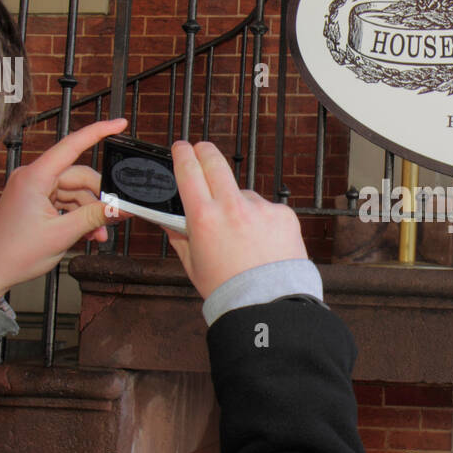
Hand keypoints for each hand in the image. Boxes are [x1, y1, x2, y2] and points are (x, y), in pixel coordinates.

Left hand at [0, 117, 130, 302]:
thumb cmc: (14, 254)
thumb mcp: (62, 235)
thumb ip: (95, 217)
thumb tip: (123, 208)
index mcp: (34, 177)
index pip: (72, 145)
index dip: (98, 132)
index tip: (120, 123)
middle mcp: (32, 178)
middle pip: (79, 177)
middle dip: (99, 199)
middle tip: (114, 219)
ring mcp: (33, 190)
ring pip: (75, 193)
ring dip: (90, 213)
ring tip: (98, 235)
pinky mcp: (35, 202)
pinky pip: (65, 202)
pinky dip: (78, 216)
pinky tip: (88, 234)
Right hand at [160, 140, 307, 299]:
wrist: (269, 304)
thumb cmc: (228, 289)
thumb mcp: (193, 265)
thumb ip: (180, 237)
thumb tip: (169, 221)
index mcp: (204, 218)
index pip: (189, 171)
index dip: (183, 154)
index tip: (181, 147)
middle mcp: (232, 207)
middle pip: (215, 163)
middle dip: (205, 152)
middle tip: (201, 150)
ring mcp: (260, 208)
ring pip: (243, 194)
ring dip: (239, 205)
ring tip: (243, 238)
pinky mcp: (283, 214)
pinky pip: (267, 209)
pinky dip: (262, 220)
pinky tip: (263, 243)